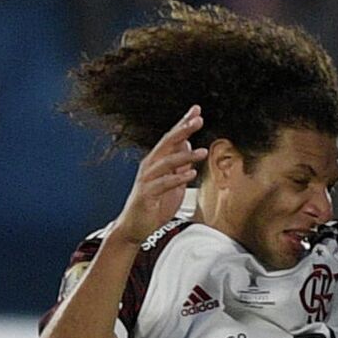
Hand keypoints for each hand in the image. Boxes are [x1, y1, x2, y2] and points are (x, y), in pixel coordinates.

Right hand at [115, 106, 205, 241]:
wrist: (135, 227)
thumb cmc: (154, 205)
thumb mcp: (173, 182)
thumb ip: (180, 164)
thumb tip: (188, 145)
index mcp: (157, 161)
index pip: (171, 138)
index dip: (183, 124)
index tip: (196, 110)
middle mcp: (150, 166)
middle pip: (167, 144)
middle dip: (183, 130)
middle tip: (198, 119)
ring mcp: (147, 180)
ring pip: (166, 162)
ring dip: (184, 156)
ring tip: (202, 152)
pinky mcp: (146, 195)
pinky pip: (163, 184)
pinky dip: (177, 178)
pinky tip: (191, 174)